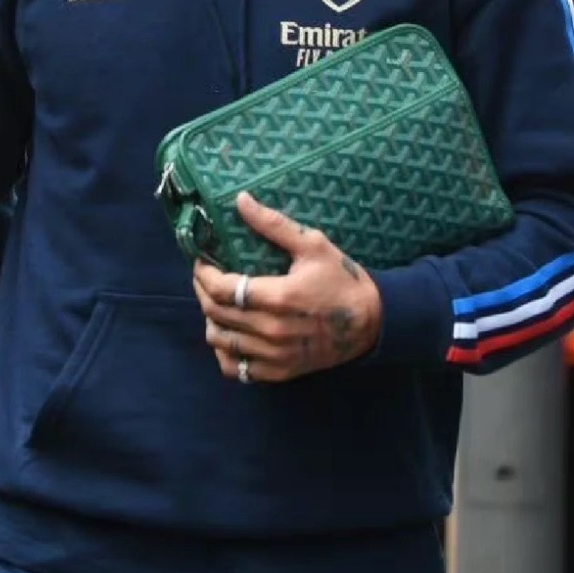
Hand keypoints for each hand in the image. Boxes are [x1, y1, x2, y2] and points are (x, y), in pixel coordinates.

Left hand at [193, 191, 382, 383]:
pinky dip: (225, 352)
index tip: (202, 261)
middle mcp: (272, 330)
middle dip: (202, 291)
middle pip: (215, 313)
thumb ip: (274, 224)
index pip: (221, 289)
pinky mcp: (279, 372)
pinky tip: (230, 333)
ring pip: (220, 341)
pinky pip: (237, 369)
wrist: (372, 322)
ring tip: (217, 303)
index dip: (203, 273)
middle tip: (205, 276)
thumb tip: (240, 200)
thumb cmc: (341, 279)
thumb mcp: (312, 245)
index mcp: (278, 297)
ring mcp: (275, 356)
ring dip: (212, 320)